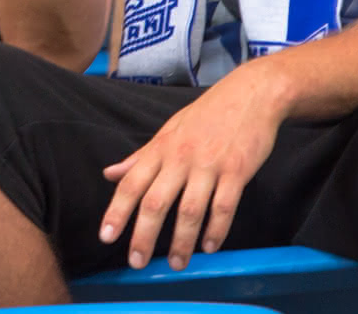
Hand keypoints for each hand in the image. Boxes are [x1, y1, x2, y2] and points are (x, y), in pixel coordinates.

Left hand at [99, 76, 282, 271]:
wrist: (251, 93)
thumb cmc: (207, 115)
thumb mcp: (169, 130)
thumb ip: (140, 157)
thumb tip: (109, 173)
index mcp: (161, 148)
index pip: (131, 183)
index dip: (117, 211)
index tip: (105, 237)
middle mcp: (180, 158)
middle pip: (156, 202)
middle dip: (144, 236)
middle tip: (137, 263)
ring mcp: (209, 165)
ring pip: (190, 210)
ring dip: (181, 242)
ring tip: (176, 264)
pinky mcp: (237, 170)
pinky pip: (224, 206)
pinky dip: (216, 230)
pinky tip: (210, 247)